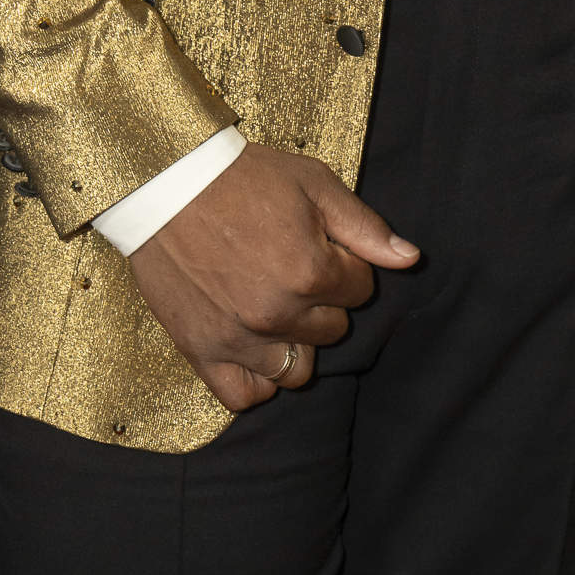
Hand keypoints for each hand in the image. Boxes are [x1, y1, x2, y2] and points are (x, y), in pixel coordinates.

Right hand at [130, 144, 417, 414]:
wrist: (164, 183)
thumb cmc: (242, 178)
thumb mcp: (313, 184)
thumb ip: (365, 227)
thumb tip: (410, 259)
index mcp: (311, 272)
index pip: (360, 290)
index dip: (344, 264)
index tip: (317, 245)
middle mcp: (278, 314)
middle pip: (332, 330)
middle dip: (322, 302)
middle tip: (290, 269)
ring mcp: (239, 338)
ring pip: (297, 370)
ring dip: (294, 342)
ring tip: (274, 306)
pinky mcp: (202, 351)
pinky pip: (245, 396)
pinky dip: (257, 380)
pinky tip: (256, 349)